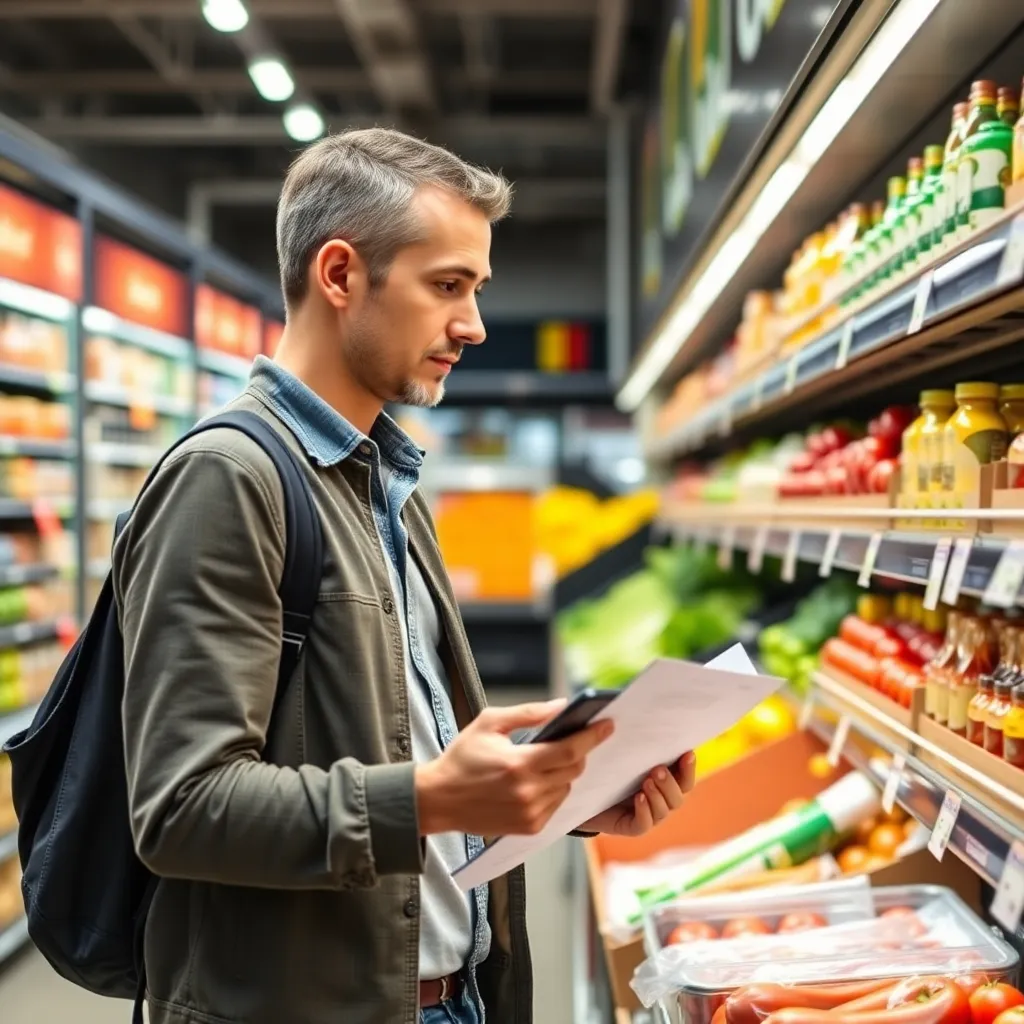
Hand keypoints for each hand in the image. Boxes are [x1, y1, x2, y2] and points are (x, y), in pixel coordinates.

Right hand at [415, 700, 613, 836]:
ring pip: (567, 787)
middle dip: (576, 753)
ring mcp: (530, 813)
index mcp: (519, 764)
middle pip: (573, 769)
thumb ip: (528, 714)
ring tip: (541, 763)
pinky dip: (553, 790)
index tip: (607, 725)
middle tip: (567, 741)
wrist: (439, 799)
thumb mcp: (489, 723)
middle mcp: (528, 792)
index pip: (569, 751)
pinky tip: (534, 782)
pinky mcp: (529, 828)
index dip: (592, 737)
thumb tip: (561, 706)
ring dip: (563, 772)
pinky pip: (556, 804)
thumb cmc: (462, 758)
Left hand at [576, 751, 695, 836]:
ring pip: (663, 810)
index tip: (687, 753)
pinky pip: (643, 824)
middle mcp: (661, 801)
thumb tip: (645, 722)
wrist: (585, 796)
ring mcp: (648, 815)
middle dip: (671, 782)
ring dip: (658, 795)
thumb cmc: (610, 770)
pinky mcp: (631, 827)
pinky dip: (644, 811)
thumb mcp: (625, 756)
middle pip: (678, 797)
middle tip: (658, 769)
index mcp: (665, 783)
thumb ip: (639, 746)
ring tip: (647, 782)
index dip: (689, 768)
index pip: (685, 779)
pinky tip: (639, 798)